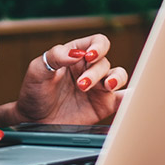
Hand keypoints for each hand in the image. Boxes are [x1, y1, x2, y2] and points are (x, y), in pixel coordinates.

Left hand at [9, 35, 127, 127]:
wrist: (33, 122)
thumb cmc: (34, 93)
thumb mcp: (37, 70)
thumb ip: (55, 57)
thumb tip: (76, 53)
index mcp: (75, 56)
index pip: (96, 42)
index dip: (98, 46)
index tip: (90, 56)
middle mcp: (89, 69)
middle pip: (105, 62)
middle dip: (95, 72)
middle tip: (81, 85)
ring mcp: (98, 87)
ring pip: (118, 76)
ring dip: (114, 80)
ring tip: (106, 87)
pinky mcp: (104, 105)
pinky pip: (123, 98)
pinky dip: (130, 97)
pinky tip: (131, 96)